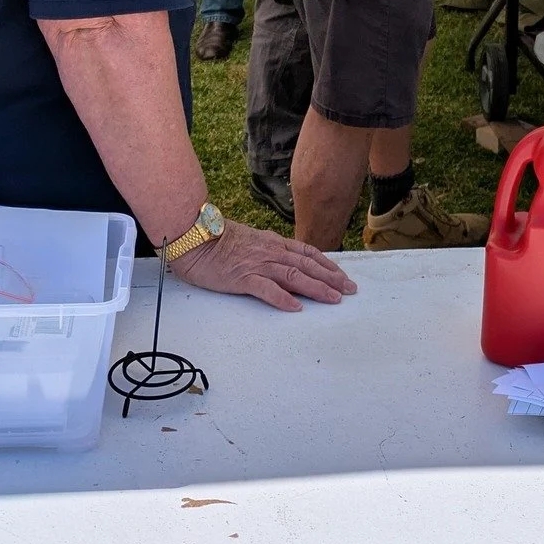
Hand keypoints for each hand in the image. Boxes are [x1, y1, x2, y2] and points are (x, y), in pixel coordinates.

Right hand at [169, 220, 355, 310]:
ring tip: (334, 298)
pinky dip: (283, 298)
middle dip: (331, 278)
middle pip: (307, 265)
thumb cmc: (216, 240)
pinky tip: (296, 307)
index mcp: (272, 243)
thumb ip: (266, 249)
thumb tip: (282, 260)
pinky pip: (266, 289)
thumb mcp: (249, 240)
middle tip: (350, 290)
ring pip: (294, 276)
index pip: (307, 252)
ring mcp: (257, 264)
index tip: (342, 275)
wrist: (193, 236)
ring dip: (316, 288)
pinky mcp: (242, 278)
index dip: (327, 264)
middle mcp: (270, 252)